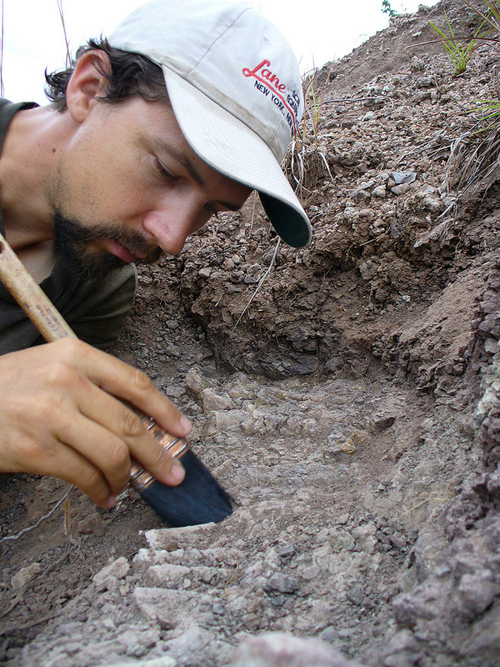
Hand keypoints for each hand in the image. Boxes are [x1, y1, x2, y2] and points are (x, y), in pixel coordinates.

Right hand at [0, 338, 190, 507]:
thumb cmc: (9, 386)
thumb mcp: (51, 366)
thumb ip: (93, 385)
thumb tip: (140, 422)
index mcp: (75, 355)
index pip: (134, 382)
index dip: (165, 410)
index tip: (183, 430)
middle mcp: (66, 381)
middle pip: (130, 424)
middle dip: (159, 454)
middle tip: (173, 473)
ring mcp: (50, 415)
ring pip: (112, 454)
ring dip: (127, 478)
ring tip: (128, 487)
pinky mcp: (36, 449)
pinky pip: (84, 476)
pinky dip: (100, 491)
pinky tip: (104, 497)